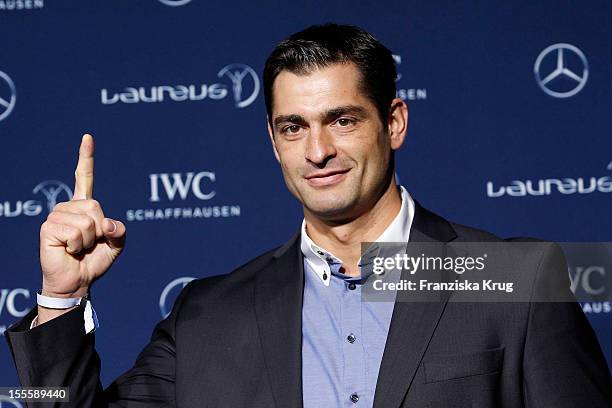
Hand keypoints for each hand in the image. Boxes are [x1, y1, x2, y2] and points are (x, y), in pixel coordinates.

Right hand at [38, 134, 125, 311]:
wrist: (78, 281)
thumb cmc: (94, 261)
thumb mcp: (117, 244)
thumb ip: (120, 230)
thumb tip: (107, 224)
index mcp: (84, 207)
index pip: (84, 177)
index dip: (86, 158)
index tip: (87, 137)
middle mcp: (68, 207)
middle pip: (95, 207)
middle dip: (100, 230)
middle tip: (90, 243)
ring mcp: (56, 216)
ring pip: (87, 221)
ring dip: (89, 240)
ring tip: (79, 248)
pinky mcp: (48, 228)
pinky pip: (75, 232)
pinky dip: (78, 245)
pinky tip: (69, 250)